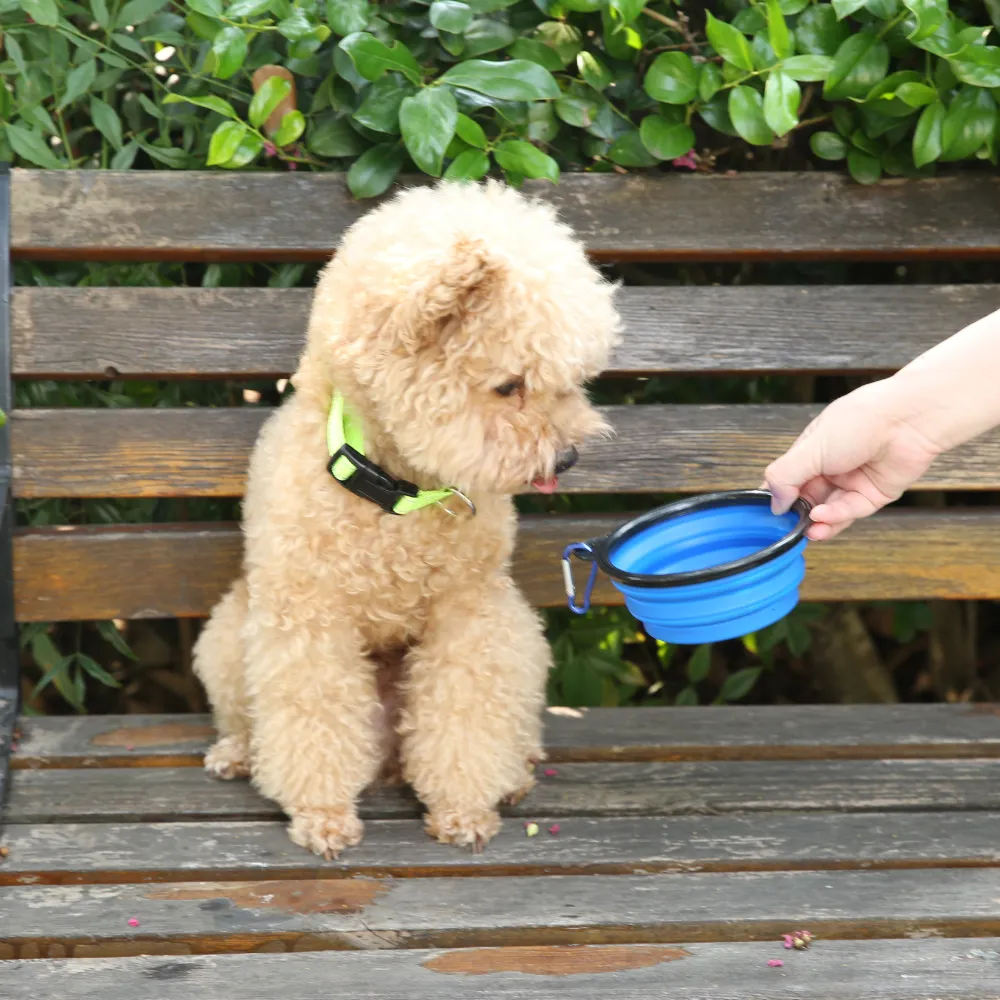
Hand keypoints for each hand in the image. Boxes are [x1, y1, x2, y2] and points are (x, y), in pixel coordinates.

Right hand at [764, 380, 941, 540]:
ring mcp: (853, 481)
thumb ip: (785, 476)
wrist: (907, 419)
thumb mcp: (810, 448)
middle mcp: (832, 466)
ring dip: (817, 522)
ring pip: (829, 510)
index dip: (778, 496)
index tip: (769, 513)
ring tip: (807, 531)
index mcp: (812, 450)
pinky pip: (851, 511)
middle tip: (788, 527)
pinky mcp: (874, 494)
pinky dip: (835, 517)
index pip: (788, 478)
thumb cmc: (858, 421)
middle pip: (808, 498)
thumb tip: (773, 503)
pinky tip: (822, 519)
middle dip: (798, 514)